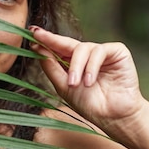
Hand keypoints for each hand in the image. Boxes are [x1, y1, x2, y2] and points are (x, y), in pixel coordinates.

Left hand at [30, 26, 146, 138]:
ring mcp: (102, 53)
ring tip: (75, 84)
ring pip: (82, 48)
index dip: (45, 40)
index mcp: (74, 63)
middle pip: (67, 43)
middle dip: (52, 40)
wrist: (114, 117)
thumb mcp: (64, 86)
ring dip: (76, 67)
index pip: (58, 48)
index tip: (31, 31)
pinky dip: (91, 66)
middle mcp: (87, 55)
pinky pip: (99, 51)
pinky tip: (89, 81)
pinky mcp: (117, 52)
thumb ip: (51, 67)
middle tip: (38, 36)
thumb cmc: (90, 104)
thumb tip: (36, 47)